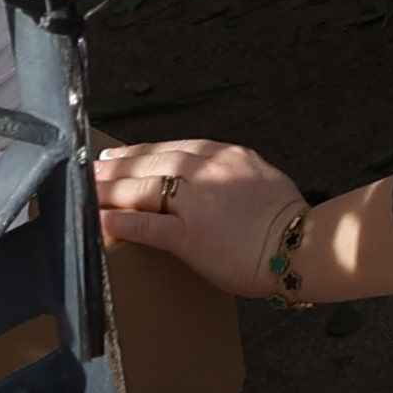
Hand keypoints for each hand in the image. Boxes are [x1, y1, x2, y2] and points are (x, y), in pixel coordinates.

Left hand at [94, 135, 304, 300]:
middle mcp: (208, 171)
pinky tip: (99, 222)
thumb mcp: (263, 177)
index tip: (118, 154)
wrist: (304, 245)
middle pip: (151, 163)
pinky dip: (119, 223)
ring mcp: (196, 203)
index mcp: (227, 155)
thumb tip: (211, 181)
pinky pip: (146, 226)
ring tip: (88, 193)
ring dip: (110, 191)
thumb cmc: (289, 218)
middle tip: (91, 170)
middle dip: (117, 167)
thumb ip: (234, 173)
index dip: (141, 151)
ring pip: (142, 190)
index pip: (173, 148)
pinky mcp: (189, 236)